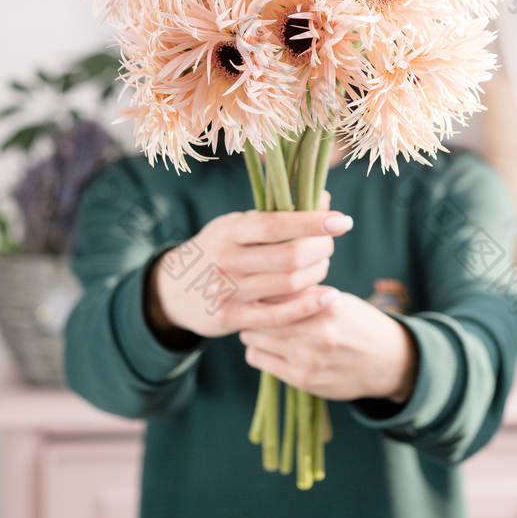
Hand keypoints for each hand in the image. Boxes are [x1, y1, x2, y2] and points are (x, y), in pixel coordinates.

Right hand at [146, 198, 351, 338]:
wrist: (173, 289)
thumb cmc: (218, 249)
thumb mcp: (237, 225)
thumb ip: (277, 215)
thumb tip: (325, 199)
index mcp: (229, 230)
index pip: (276, 224)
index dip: (313, 223)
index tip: (342, 222)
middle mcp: (226, 259)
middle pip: (289, 257)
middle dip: (320, 250)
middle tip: (329, 246)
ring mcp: (227, 291)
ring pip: (288, 284)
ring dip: (317, 274)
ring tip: (322, 266)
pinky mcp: (230, 318)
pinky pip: (279, 314)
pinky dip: (309, 305)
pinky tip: (328, 295)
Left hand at [239, 291, 418, 403]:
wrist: (387, 362)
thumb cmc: (358, 322)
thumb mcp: (337, 300)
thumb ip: (304, 294)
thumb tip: (264, 282)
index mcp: (326, 306)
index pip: (275, 292)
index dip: (262, 288)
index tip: (258, 285)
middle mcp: (315, 333)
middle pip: (258, 316)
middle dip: (253, 310)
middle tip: (255, 307)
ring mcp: (308, 360)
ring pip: (252, 339)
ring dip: (254, 331)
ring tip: (264, 326)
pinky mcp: (302, 380)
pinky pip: (259, 361)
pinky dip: (259, 351)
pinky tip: (271, 346)